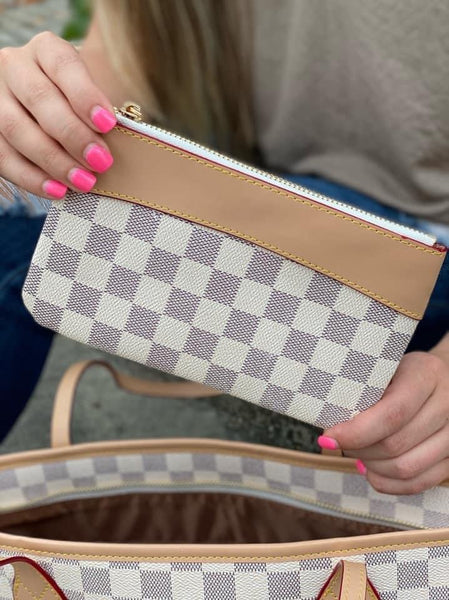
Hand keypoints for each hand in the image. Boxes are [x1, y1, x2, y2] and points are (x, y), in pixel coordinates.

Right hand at [0, 31, 115, 199]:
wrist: (49, 109)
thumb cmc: (79, 104)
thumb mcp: (92, 97)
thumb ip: (100, 114)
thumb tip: (117, 145)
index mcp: (46, 50)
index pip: (63, 65)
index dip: (85, 95)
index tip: (108, 125)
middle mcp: (15, 66)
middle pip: (39, 98)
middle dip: (73, 135)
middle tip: (101, 162)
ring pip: (15, 128)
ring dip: (53, 160)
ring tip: (83, 182)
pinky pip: (2, 155)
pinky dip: (30, 177)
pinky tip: (57, 191)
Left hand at [319, 332, 448, 494]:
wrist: (446, 376)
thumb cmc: (404, 372)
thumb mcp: (386, 367)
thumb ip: (364, 387)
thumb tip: (327, 420)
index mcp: (427, 375)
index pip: (392, 413)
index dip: (357, 431)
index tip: (329, 435)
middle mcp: (448, 405)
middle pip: (396, 444)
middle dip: (359, 449)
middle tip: (338, 442)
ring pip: (406, 468)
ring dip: (371, 467)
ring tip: (355, 453)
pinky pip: (420, 483)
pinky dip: (388, 483)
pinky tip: (370, 470)